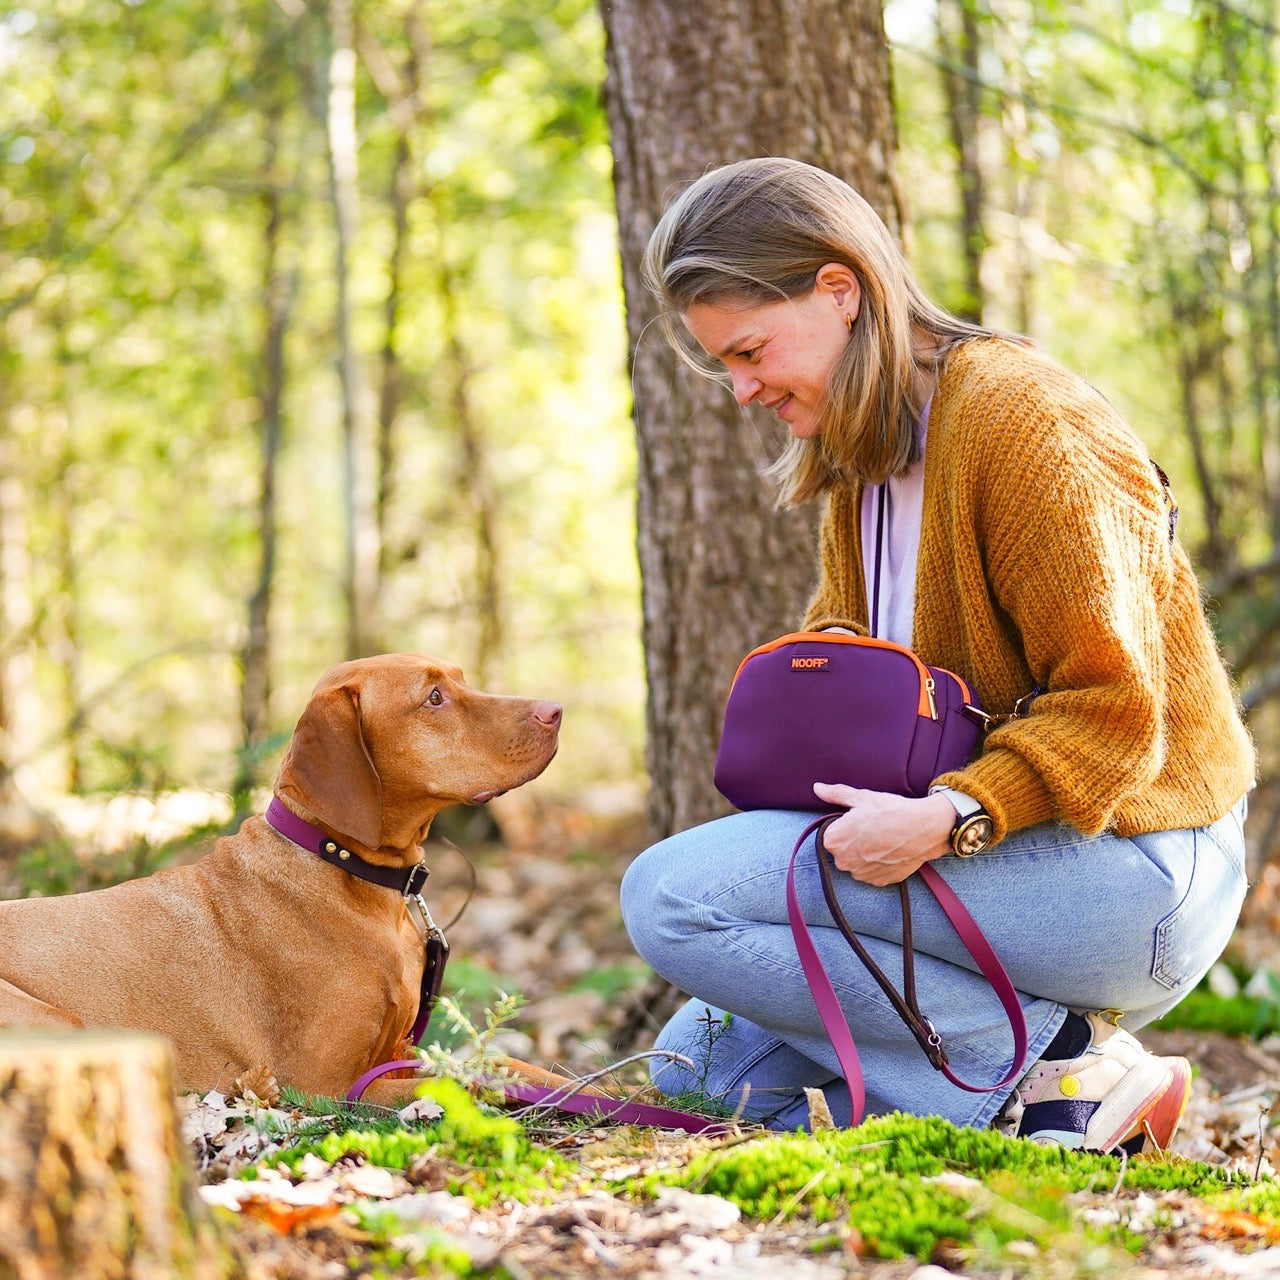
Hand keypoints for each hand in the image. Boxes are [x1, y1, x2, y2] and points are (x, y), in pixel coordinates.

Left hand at [812, 783, 955, 885]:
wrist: (924, 828)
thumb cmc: (891, 810)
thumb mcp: (861, 797)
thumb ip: (835, 794)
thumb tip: (817, 788)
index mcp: (834, 840)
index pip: (830, 835)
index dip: (844, 827)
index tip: (859, 821)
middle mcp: (844, 862)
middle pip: (841, 851)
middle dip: (852, 842)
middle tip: (872, 829)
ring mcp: (861, 874)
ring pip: (856, 863)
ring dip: (864, 855)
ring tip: (883, 839)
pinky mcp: (879, 881)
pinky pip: (871, 873)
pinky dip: (878, 864)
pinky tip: (889, 850)